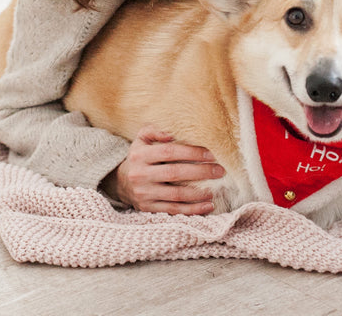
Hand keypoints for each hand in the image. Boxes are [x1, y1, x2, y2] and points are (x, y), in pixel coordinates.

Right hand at [104, 126, 224, 215]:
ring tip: (215, 189)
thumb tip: (171, 133)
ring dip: (199, 193)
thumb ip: (155, 130)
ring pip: (176, 195)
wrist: (122, 182)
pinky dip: (193, 210)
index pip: (169, 152)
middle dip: (201, 172)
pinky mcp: (148, 208)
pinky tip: (208, 206)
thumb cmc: (140, 156)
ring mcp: (144, 193)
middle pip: (175, 173)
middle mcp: (140, 174)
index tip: (211, 155)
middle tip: (219, 171)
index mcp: (140, 155)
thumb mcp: (142, 139)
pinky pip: (174, 210)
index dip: (191, 153)